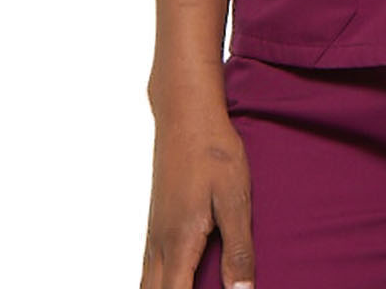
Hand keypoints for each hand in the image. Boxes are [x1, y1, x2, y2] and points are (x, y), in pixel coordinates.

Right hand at [140, 98, 254, 288]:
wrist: (186, 113)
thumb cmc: (214, 151)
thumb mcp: (235, 198)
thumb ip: (239, 248)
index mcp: (180, 243)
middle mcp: (160, 244)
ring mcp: (154, 233)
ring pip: (147, 285)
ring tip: (187, 287)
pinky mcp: (156, 222)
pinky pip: (148, 269)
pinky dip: (157, 286)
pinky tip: (172, 284)